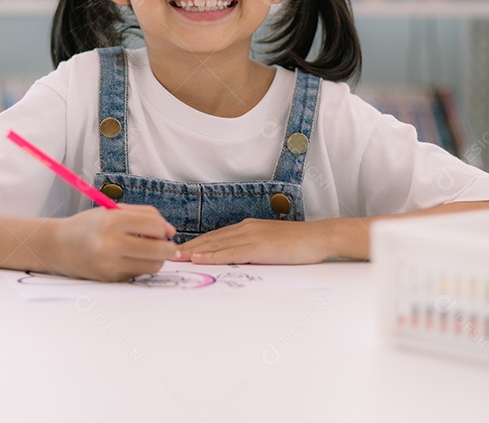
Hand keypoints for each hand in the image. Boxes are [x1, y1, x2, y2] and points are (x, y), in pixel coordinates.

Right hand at [50, 204, 176, 281]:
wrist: (58, 246)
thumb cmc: (88, 226)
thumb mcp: (113, 211)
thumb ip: (144, 215)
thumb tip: (170, 231)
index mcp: (112, 222)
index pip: (155, 225)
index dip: (163, 227)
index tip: (161, 228)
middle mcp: (111, 245)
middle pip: (159, 250)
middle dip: (169, 246)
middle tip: (167, 243)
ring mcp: (111, 265)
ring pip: (153, 266)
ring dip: (158, 258)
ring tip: (148, 250)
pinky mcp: (111, 279)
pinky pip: (139, 274)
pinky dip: (141, 266)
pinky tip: (130, 258)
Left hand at [173, 219, 332, 264]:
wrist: (320, 237)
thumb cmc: (299, 244)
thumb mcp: (271, 246)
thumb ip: (253, 250)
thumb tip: (237, 260)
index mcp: (248, 228)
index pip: (215, 236)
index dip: (195, 243)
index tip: (179, 250)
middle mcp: (246, 228)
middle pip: (210, 238)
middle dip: (188, 247)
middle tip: (168, 253)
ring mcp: (252, 236)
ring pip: (216, 244)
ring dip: (193, 251)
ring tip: (175, 256)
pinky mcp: (259, 247)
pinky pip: (230, 253)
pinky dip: (212, 256)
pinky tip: (198, 259)